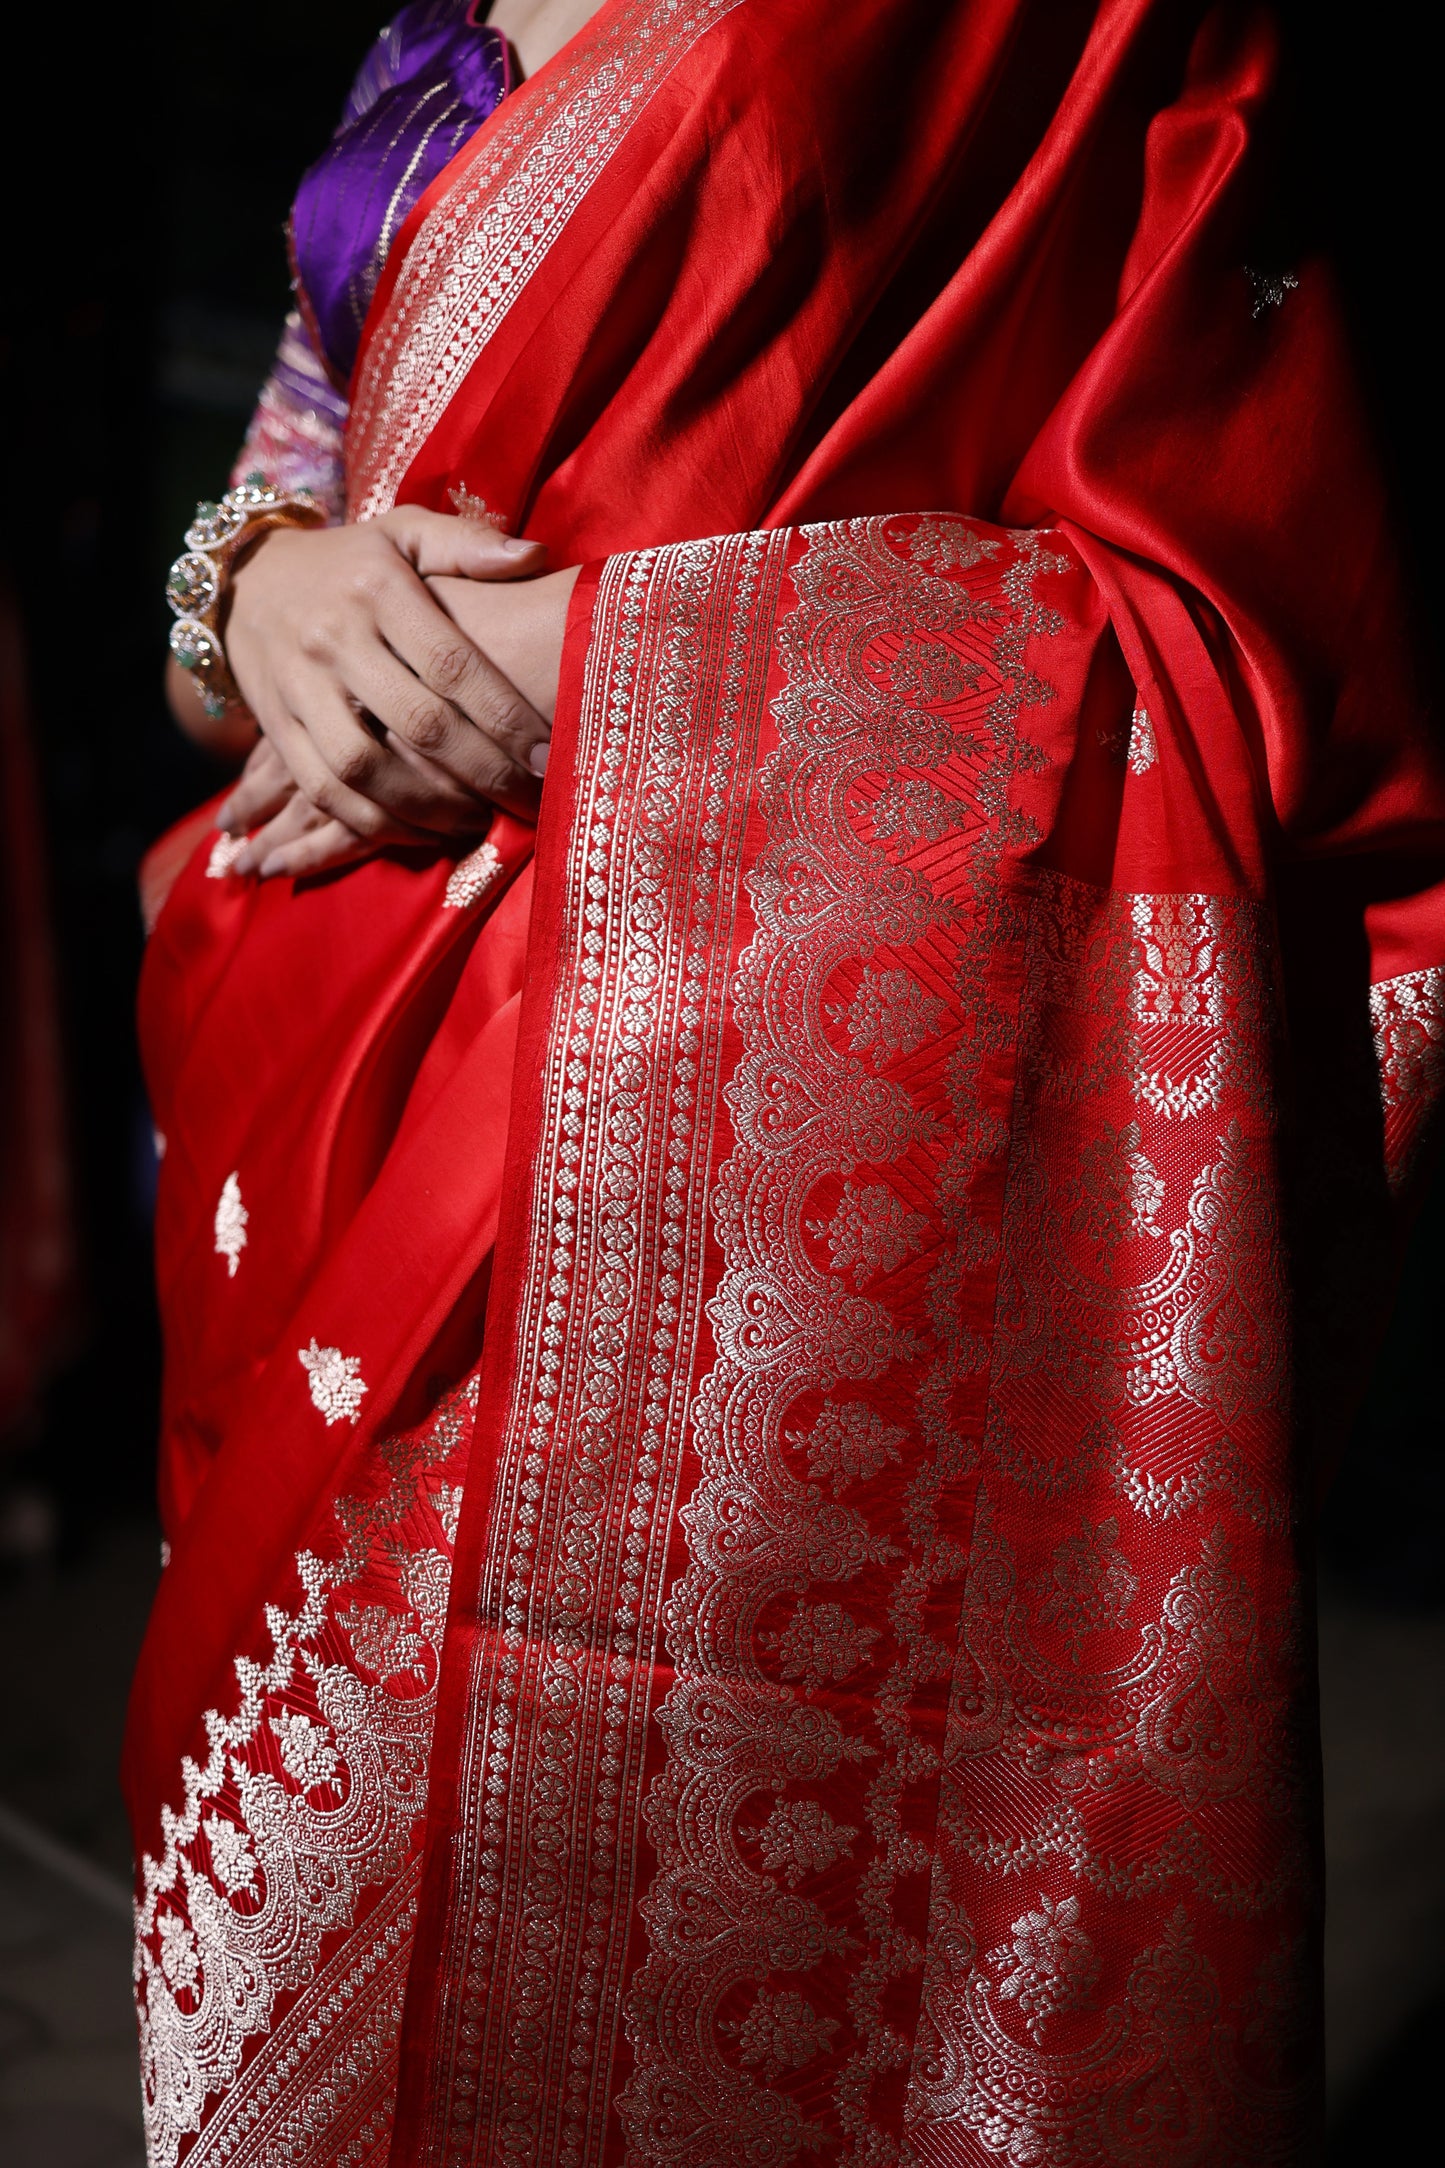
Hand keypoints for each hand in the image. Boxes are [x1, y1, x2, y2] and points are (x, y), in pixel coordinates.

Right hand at [220, 507, 551, 852]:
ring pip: (365, 767)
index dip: (504, 716)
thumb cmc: (349, 562)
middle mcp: (336, 639)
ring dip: (429, 807)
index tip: (547, 755)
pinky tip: (420, 832)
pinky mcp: (276, 727)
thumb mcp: (403, 532)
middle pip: (418, 722)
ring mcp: (300, 687)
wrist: (244, 580)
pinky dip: (373, 822)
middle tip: (530, 800)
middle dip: (483, 771)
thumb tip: (536, 556)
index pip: (452, 664)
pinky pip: (323, 789)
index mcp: (379, 590)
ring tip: (479, 823)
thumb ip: (468, 545)